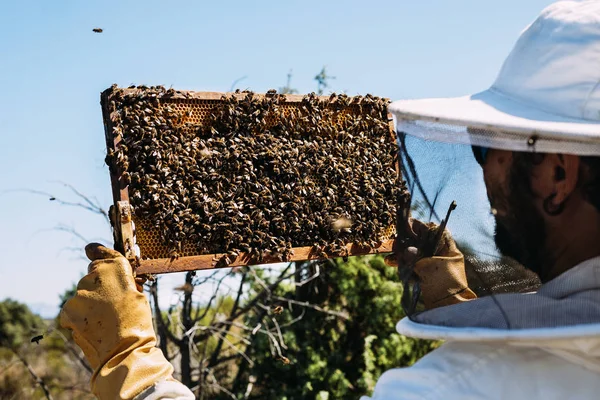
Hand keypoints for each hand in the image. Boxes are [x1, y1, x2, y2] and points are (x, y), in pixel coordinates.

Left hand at [60, 243, 175, 398]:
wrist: (124, 353)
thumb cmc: (138, 325)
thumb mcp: (138, 296)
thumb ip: (122, 281)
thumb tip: (115, 278)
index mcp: (115, 268)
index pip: (102, 253)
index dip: (98, 252)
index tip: (93, 251)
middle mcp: (94, 276)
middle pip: (92, 277)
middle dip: (100, 287)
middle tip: (113, 305)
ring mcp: (78, 294)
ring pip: (83, 294)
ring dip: (90, 303)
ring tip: (105, 321)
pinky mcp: (68, 311)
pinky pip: (74, 309)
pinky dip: (81, 316)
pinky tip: (94, 327)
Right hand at [385, 219, 476, 308]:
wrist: (448, 310)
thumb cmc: (444, 285)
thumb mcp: (429, 268)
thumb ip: (415, 256)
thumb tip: (406, 250)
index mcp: (448, 250)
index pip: (434, 231)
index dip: (420, 227)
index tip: (406, 225)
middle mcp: (442, 257)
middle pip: (422, 244)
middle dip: (407, 243)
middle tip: (395, 244)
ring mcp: (434, 268)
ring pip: (415, 256)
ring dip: (402, 255)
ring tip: (391, 257)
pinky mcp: (426, 278)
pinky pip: (413, 267)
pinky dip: (403, 265)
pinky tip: (392, 263)